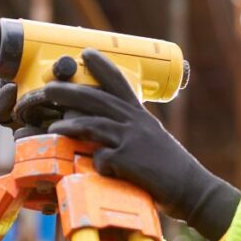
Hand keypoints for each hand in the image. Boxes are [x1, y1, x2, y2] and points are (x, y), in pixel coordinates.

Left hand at [0, 48, 240, 240]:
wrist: (192, 188)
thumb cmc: (170, 169)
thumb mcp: (152, 141)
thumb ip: (130, 133)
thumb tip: (101, 136)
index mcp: (140, 116)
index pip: (120, 82)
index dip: (102, 66)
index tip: (86, 52)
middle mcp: (136, 122)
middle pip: (97, 99)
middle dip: (69, 92)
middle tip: (48, 88)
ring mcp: (132, 139)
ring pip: (94, 123)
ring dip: (70, 124)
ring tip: (52, 127)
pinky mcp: (130, 160)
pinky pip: (102, 158)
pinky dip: (96, 163)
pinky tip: (95, 168)